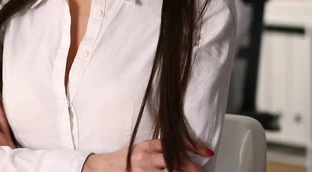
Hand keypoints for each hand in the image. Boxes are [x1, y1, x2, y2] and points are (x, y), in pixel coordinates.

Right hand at [82, 138, 213, 171]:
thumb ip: (158, 150)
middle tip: (203, 171)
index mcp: (148, 145)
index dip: (192, 146)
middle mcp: (146, 156)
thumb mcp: (142, 149)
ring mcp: (144, 169)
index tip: (206, 151)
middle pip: (175, 159)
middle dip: (193, 167)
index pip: (173, 142)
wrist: (105, 167)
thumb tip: (181, 153)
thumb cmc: (125, 159)